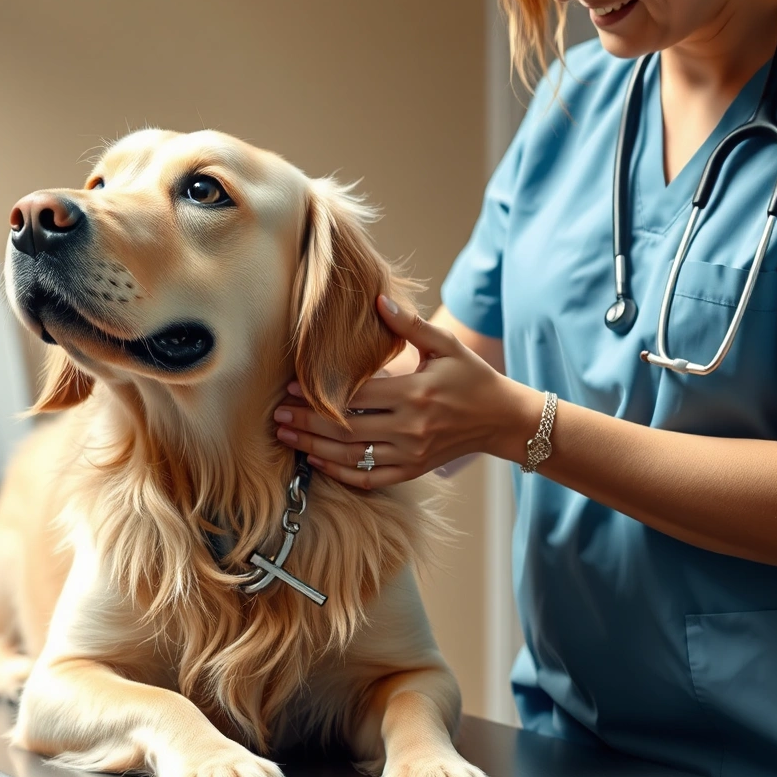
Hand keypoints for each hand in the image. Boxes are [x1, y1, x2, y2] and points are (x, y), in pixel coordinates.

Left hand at [273, 296, 536, 488]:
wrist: (501, 418)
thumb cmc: (472, 377)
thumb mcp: (446, 345)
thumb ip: (410, 324)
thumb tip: (378, 299)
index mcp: (415, 394)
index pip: (356, 396)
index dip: (319, 393)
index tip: (290, 387)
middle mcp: (410, 427)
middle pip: (346, 429)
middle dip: (306, 422)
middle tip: (275, 415)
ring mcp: (411, 453)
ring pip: (353, 456)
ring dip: (315, 448)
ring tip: (286, 437)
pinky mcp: (414, 470)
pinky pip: (371, 477)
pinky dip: (342, 473)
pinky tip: (318, 463)